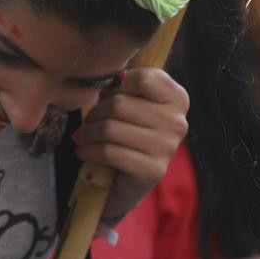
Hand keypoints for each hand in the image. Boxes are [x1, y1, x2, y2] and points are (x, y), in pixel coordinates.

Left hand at [74, 68, 188, 218]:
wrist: (130, 179)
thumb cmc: (128, 132)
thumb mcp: (131, 102)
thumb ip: (123, 86)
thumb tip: (104, 82)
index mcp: (177, 98)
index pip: (143, 78)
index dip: (117, 86)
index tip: (106, 97)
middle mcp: (177, 122)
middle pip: (120, 104)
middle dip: (95, 112)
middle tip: (88, 121)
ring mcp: (167, 147)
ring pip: (110, 128)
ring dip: (87, 132)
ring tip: (82, 136)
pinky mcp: (153, 170)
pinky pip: (109, 152)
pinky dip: (89, 150)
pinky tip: (83, 150)